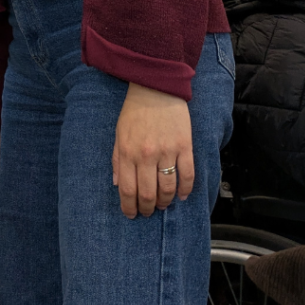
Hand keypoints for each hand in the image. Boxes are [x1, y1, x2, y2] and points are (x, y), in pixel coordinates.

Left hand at [112, 82, 193, 217]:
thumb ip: (117, 159)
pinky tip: (182, 196)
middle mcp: (146, 155)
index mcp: (127, 152)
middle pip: (148, 193)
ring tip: (163, 205)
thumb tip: (117, 184)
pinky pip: (188, 175)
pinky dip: (186, 190)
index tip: (131, 214)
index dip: (129, 206)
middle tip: (147, 212)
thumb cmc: (134, 111)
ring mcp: (167, 152)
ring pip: (168, 188)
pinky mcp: (185, 147)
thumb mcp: (118, 134)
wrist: (155, 89)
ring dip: (166, 202)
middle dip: (147, 208)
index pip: (127, 188)